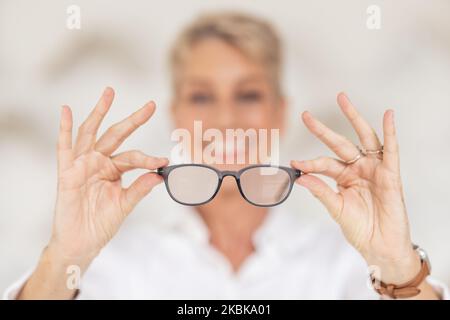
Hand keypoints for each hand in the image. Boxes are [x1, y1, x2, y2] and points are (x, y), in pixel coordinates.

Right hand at [50, 87, 167, 267]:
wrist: (81, 243)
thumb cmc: (101, 224)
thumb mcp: (124, 206)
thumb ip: (139, 189)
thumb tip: (159, 175)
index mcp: (114, 169)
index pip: (134, 157)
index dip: (148, 158)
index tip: (163, 162)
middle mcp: (99, 162)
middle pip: (116, 135)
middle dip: (132, 120)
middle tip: (150, 105)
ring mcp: (82, 164)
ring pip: (91, 133)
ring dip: (99, 112)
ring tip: (109, 93)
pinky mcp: (66, 171)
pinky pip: (64, 147)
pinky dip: (64, 128)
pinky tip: (66, 110)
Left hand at [291, 92, 419, 283]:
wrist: (379, 246)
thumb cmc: (360, 229)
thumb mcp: (336, 209)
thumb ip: (321, 191)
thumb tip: (301, 177)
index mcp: (343, 177)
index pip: (323, 163)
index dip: (309, 163)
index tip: (294, 163)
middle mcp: (357, 168)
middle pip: (339, 143)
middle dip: (322, 129)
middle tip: (305, 115)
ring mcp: (374, 169)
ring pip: (363, 138)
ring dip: (354, 118)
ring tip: (342, 99)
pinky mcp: (390, 174)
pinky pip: (391, 150)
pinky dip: (390, 133)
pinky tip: (388, 116)